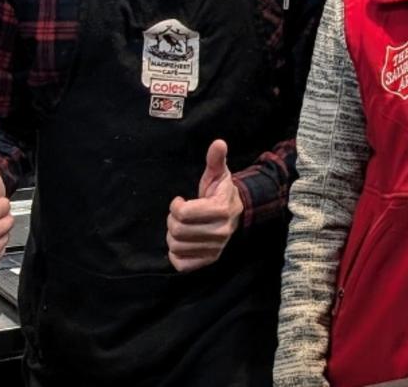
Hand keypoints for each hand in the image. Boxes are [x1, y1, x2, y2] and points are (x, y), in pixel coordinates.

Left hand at [166, 139, 243, 272]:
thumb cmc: (220, 191)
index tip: (180, 200)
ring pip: (176, 247)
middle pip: (177, 230)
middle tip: (179, 214)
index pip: (183, 213)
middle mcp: (220, 233)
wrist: (235, 214)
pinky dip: (176, 254)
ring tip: (181, 227)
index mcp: (221, 210)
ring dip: (173, 236)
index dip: (175, 205)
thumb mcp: (218, 173)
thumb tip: (219, 143)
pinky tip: (182, 242)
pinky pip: (182, 265)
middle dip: (172, 220)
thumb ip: (216, 159)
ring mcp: (215, 249)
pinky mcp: (209, 261)